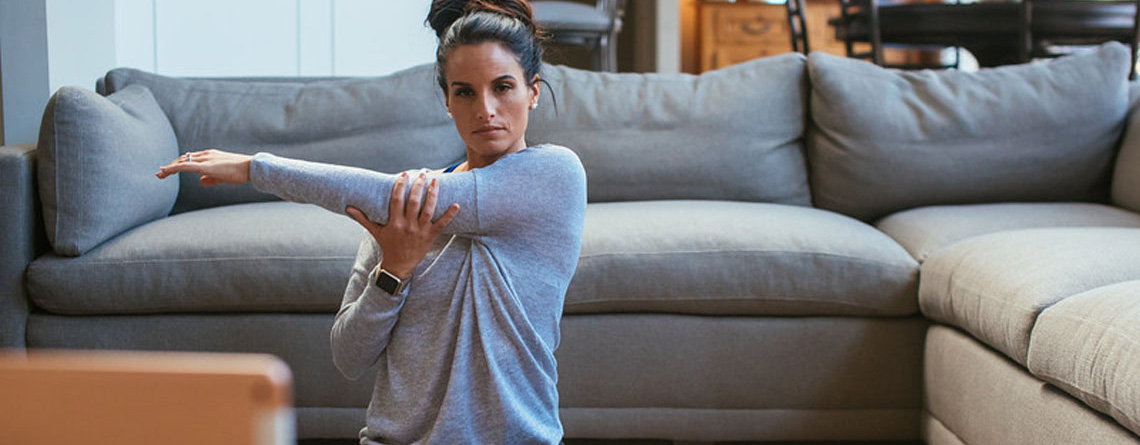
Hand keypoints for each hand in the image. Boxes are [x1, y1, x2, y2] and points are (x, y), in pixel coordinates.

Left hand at [156, 149, 252, 186]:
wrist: (251, 167)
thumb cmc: (241, 172)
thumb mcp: (223, 177)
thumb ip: (211, 179)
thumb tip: (200, 182)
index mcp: (210, 156)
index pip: (190, 158)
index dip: (179, 164)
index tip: (170, 170)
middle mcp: (206, 155)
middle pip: (183, 158)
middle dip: (171, 166)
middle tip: (160, 173)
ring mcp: (205, 159)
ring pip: (182, 161)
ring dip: (170, 168)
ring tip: (160, 174)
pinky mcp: (206, 166)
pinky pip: (185, 166)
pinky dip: (174, 168)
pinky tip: (166, 171)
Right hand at [346, 172, 460, 279]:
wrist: (399, 265)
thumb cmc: (387, 245)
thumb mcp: (375, 232)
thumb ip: (363, 219)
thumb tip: (348, 208)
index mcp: (394, 223)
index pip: (397, 200)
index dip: (400, 186)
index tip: (404, 175)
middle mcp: (407, 226)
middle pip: (413, 203)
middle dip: (418, 187)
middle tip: (422, 174)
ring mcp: (420, 231)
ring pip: (428, 210)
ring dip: (433, 195)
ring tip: (436, 181)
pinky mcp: (431, 236)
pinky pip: (442, 225)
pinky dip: (449, 215)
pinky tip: (456, 204)